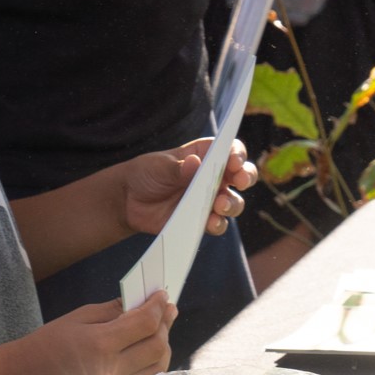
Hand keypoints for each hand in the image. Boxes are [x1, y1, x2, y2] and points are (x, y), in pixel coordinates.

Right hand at [6, 296, 174, 374]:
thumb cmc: (47, 344)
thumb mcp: (80, 317)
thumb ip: (115, 310)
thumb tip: (143, 302)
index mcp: (100, 345)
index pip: (146, 323)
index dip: (158, 306)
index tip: (162, 296)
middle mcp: (109, 372)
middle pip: (157, 346)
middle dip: (165, 323)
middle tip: (166, 309)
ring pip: (155, 368)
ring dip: (163, 346)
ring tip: (159, 328)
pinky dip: (151, 365)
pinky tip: (147, 350)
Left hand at [118, 139, 256, 238]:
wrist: (129, 201)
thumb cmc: (148, 173)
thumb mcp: (160, 166)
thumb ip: (178, 168)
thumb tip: (194, 164)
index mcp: (208, 155)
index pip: (232, 150)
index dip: (238, 154)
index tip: (234, 162)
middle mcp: (215, 176)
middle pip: (243, 175)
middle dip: (246, 177)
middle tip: (240, 181)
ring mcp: (209, 199)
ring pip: (234, 202)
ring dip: (232, 203)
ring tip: (220, 205)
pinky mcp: (200, 220)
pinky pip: (217, 224)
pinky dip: (218, 224)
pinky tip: (211, 223)